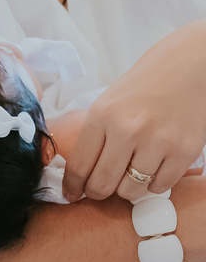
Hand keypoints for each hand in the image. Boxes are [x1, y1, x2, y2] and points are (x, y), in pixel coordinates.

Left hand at [63, 22, 205, 203]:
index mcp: (102, 115)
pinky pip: (160, 186)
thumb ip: (96, 136)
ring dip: (129, 188)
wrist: (189, 67)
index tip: (72, 194)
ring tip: (132, 173)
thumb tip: (80, 176)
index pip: (79, 166)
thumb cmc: (146, 86)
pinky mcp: (184, 151)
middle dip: (98, 193)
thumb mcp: (109, 103)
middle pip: (102, 185)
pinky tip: (155, 166)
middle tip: (101, 190)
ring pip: (131, 190)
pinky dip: (155, 183)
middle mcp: (127, 129)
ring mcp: (157, 141)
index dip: (73, 187)